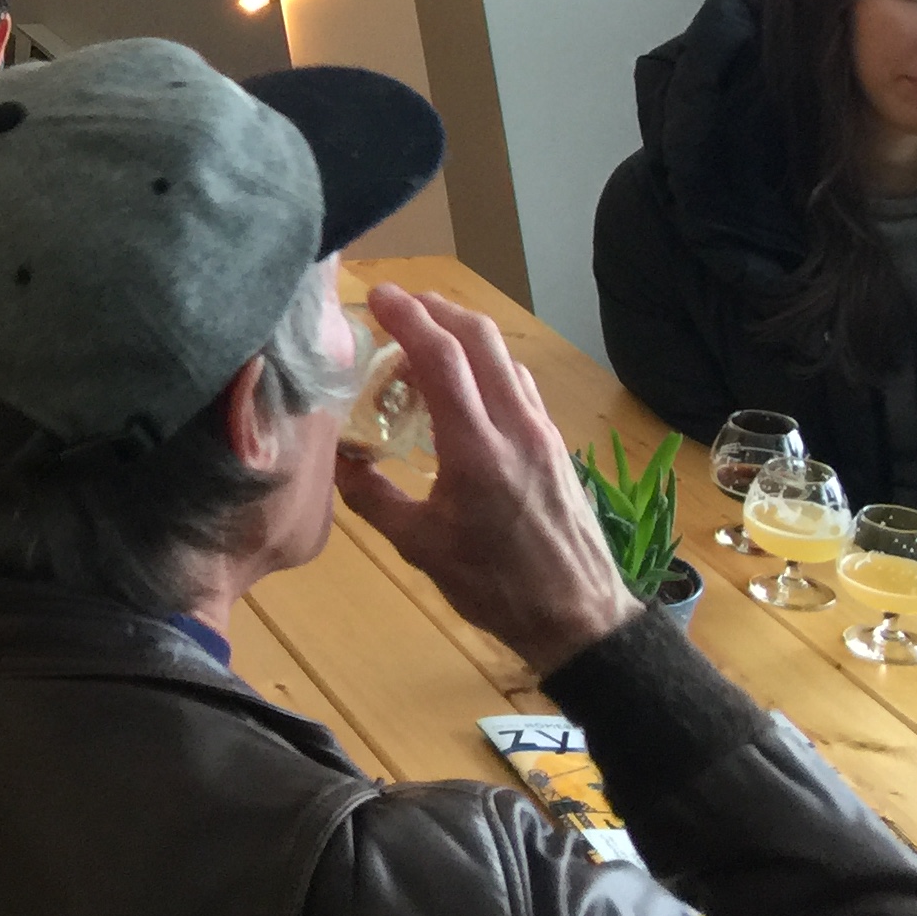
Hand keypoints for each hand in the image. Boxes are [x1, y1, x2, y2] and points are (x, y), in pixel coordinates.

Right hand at [334, 284, 637, 676]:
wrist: (580, 618)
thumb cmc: (496, 587)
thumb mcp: (421, 548)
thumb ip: (373, 498)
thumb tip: (337, 460)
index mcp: (476, 450)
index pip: (441, 359)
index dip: (407, 318)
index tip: (376, 297)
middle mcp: (515, 427)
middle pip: (479, 339)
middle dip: (435, 309)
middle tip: (396, 306)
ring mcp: (541, 432)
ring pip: (504, 357)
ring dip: (463, 333)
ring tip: (424, 341)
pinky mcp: (555, 444)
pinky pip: (519, 383)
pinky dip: (486, 364)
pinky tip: (465, 384)